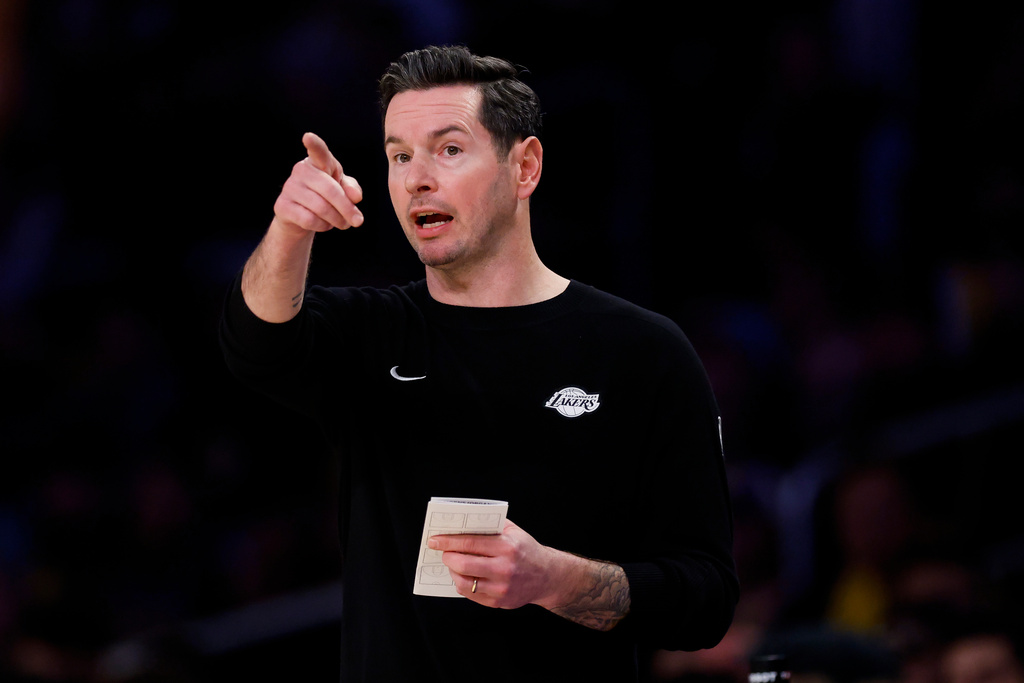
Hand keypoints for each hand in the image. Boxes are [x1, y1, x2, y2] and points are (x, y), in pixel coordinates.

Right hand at [272, 132, 363, 235]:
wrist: (300, 218)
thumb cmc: (325, 197)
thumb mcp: (343, 190)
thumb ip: (352, 189)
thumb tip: (355, 197)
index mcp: (318, 162)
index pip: (318, 152)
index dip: (314, 145)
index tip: (308, 137)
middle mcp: (301, 170)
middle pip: (330, 190)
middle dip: (347, 209)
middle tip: (357, 221)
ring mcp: (289, 187)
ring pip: (321, 208)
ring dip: (337, 220)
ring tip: (341, 223)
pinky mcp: (282, 205)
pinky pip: (310, 220)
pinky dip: (322, 226)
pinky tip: (323, 224)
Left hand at [429, 519, 560, 609]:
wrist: (548, 577)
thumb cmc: (527, 551)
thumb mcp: (514, 531)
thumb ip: (491, 525)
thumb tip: (463, 523)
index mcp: (507, 547)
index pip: (469, 543)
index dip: (448, 541)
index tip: (434, 540)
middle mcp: (504, 568)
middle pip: (463, 565)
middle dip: (447, 557)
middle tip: (443, 553)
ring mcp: (501, 588)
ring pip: (464, 582)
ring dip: (453, 572)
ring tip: (453, 565)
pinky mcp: (499, 602)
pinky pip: (471, 595)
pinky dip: (462, 584)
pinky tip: (463, 576)